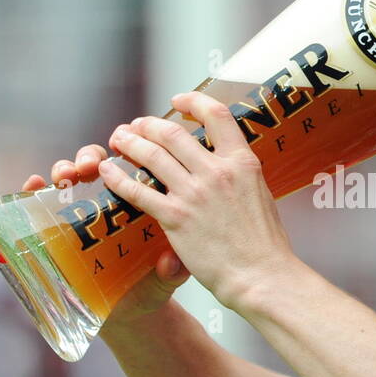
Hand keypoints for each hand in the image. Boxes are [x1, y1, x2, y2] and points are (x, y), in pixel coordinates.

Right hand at [21, 144, 191, 330]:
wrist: (130, 313)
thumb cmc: (151, 287)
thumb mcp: (166, 278)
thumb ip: (171, 270)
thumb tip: (170, 263)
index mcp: (138, 201)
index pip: (129, 165)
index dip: (125, 152)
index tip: (123, 152)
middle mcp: (105, 201)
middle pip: (93, 164)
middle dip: (88, 157)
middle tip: (90, 164)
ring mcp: (77, 214)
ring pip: (67, 178)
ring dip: (63, 168)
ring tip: (64, 175)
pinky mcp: (54, 231)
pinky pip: (38, 205)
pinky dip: (33, 190)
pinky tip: (33, 185)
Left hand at [99, 90, 294, 310]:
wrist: (262, 275)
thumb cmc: (266, 245)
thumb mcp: (262, 196)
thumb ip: (242, 177)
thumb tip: (232, 168)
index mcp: (242, 164)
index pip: (217, 116)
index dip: (194, 101)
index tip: (177, 101)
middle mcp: (217, 172)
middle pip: (173, 133)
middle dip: (148, 125)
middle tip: (136, 126)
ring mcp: (194, 194)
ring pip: (152, 155)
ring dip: (130, 143)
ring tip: (118, 140)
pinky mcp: (176, 218)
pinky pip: (138, 191)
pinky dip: (120, 178)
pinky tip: (109, 172)